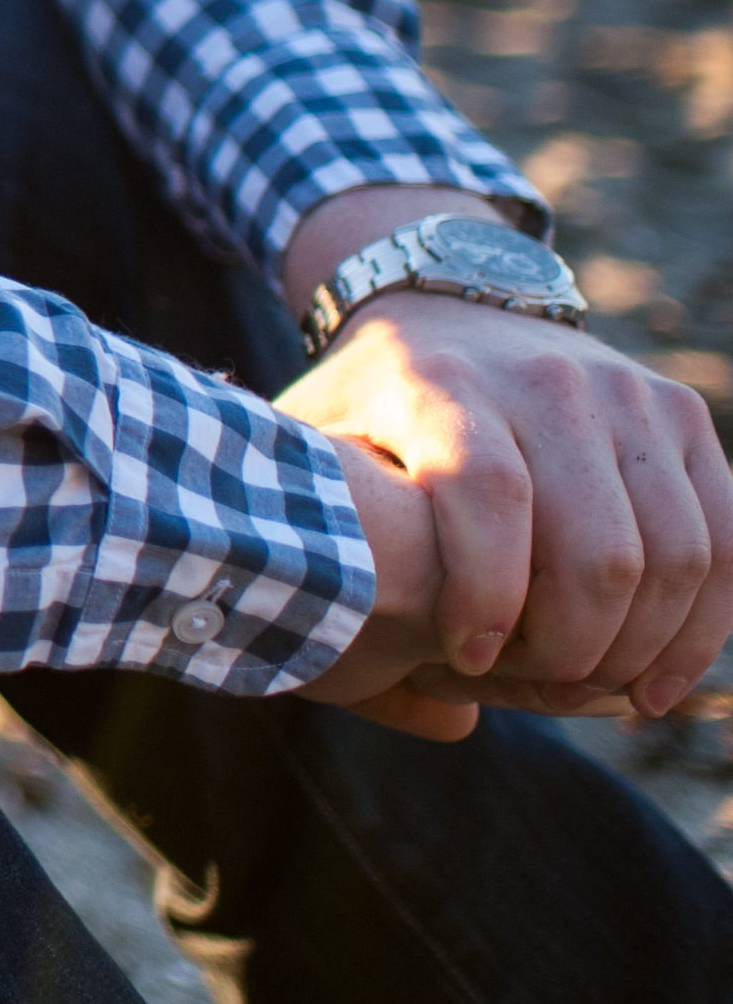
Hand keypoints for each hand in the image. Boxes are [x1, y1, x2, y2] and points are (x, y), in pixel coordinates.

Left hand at [277, 189, 732, 722]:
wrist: (443, 305)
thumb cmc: (365, 408)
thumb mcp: (312, 449)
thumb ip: (320, 539)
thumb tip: (374, 670)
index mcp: (440, 384)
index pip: (487, 492)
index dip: (483, 592)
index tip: (463, 662)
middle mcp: (546, 381)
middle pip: (596, 543)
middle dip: (571, 646)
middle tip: (534, 692)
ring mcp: (626, 395)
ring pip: (675, 552)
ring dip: (643, 648)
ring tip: (594, 698)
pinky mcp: (680, 416)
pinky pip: (728, 538)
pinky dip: (705, 624)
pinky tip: (656, 684)